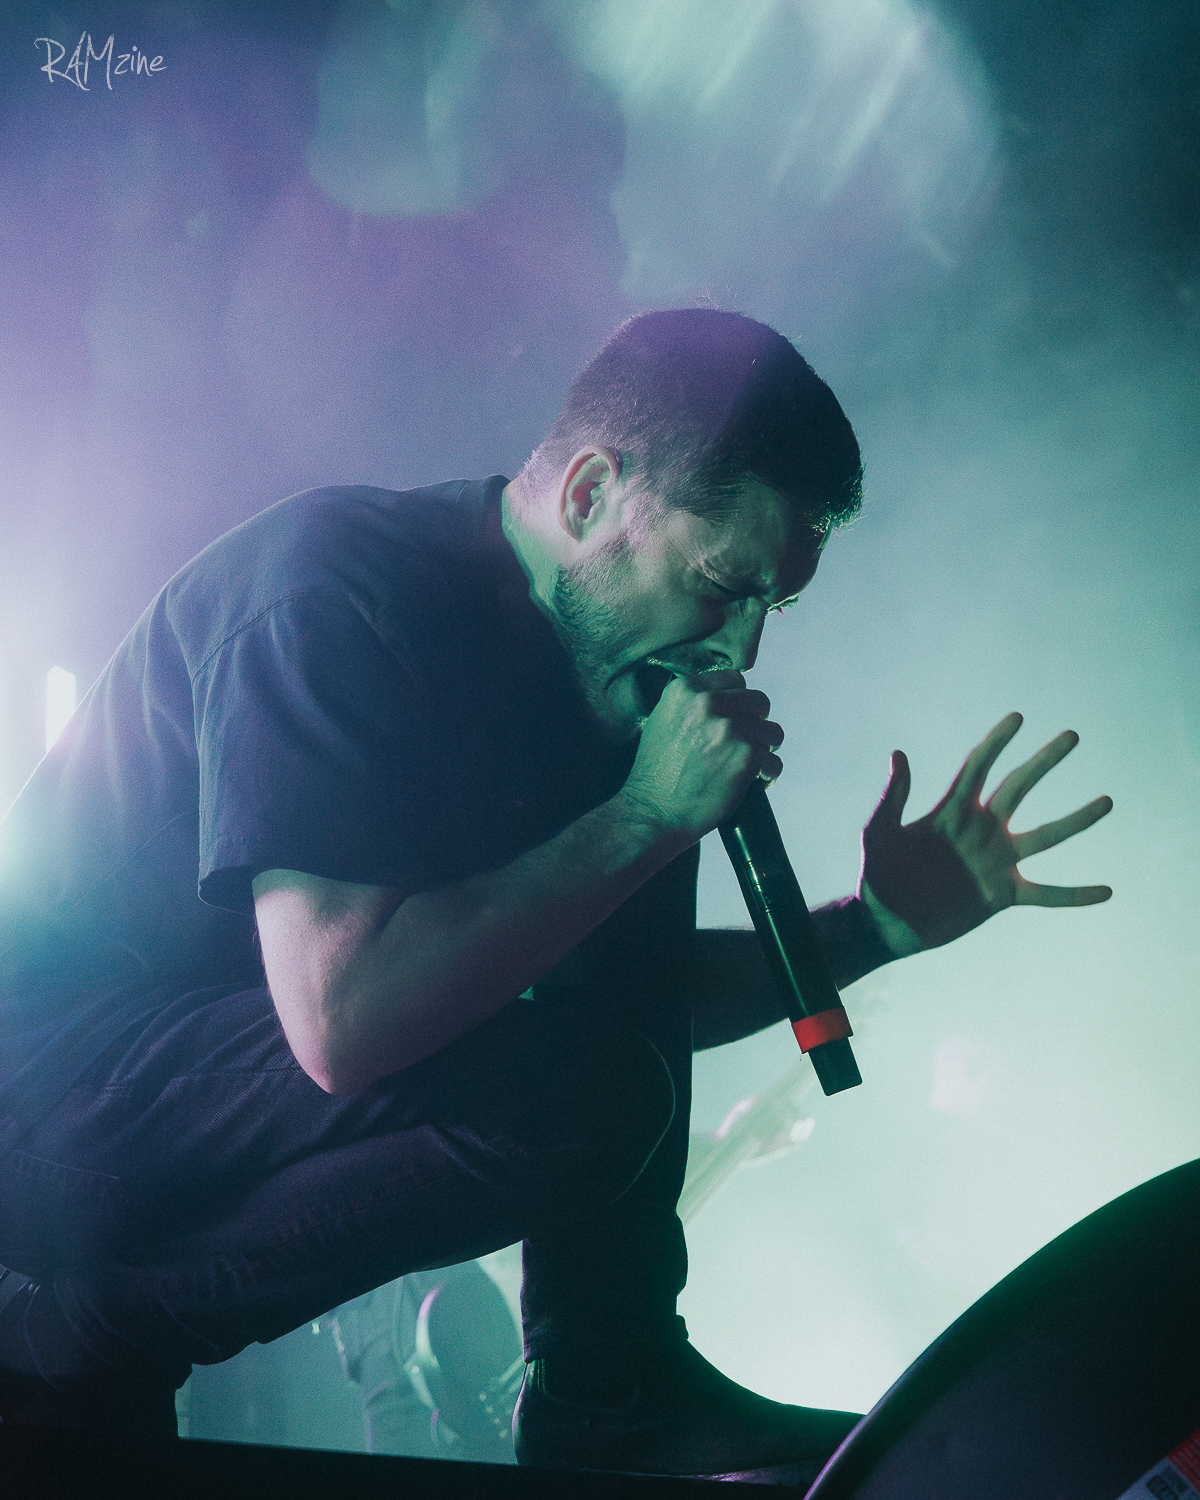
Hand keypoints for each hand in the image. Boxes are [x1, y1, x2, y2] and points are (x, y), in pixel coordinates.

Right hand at [620, 670, 783, 840]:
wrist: (653, 813)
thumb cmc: (655, 775)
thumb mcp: (662, 721)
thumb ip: (691, 704)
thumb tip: (723, 696)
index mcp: (686, 689)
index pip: (734, 679)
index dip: (737, 704)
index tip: (732, 723)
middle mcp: (708, 702)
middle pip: (759, 701)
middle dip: (755, 724)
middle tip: (743, 747)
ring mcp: (730, 727)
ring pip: (772, 731)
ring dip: (764, 750)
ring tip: (749, 767)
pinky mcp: (747, 754)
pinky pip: (774, 761)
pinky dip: (767, 775)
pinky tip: (752, 784)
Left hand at [859, 711, 1111, 953]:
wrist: (883, 923)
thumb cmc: (876, 875)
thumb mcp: (878, 833)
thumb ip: (892, 797)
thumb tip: (899, 753)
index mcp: (952, 811)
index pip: (978, 766)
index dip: (996, 742)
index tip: (1018, 717)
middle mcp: (981, 830)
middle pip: (1019, 788)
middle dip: (1044, 761)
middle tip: (1072, 735)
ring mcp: (995, 862)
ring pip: (1045, 837)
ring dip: (1076, 820)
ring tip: (1107, 801)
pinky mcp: (1002, 896)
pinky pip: (1046, 895)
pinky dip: (1075, 895)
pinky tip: (1107, 893)